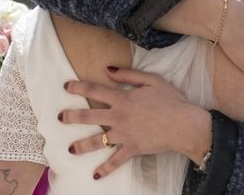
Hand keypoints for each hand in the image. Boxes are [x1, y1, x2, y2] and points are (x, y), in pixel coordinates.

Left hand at [60, 68, 211, 179]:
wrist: (184, 124)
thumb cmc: (171, 99)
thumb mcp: (151, 80)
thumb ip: (128, 75)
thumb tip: (108, 69)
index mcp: (123, 98)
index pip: (94, 91)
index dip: (78, 87)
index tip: (66, 86)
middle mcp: (119, 116)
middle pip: (89, 116)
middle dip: (71, 117)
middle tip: (59, 118)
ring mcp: (124, 134)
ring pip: (97, 141)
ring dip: (81, 145)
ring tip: (70, 149)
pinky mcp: (132, 149)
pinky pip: (116, 161)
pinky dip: (106, 169)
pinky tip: (96, 175)